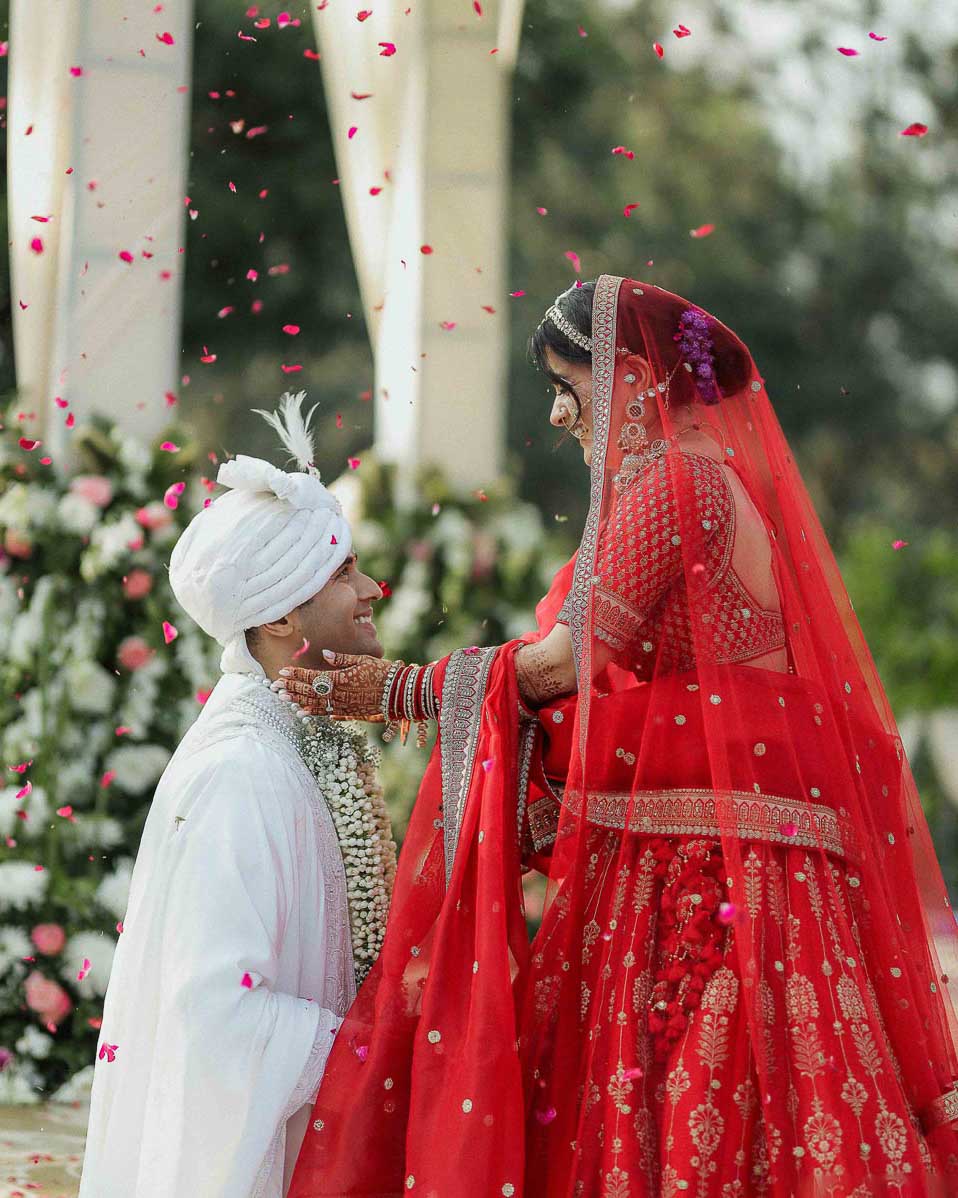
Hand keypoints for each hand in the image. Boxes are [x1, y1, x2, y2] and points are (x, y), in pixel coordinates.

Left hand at [278, 653, 393, 720]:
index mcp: (341, 679)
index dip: (296, 675)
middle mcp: (339, 694)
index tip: (282, 672)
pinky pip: (328, 713)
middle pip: (310, 692)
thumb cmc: (383, 672)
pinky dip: (314, 712)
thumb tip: (325, 654)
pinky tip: (304, 712)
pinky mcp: (350, 713)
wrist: (400, 693)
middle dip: (292, 689)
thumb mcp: (363, 660)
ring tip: (284, 699)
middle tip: (276, 687)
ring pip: (316, 705)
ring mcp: (344, 706)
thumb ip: (342, 659)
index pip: (312, 677)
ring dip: (299, 701)